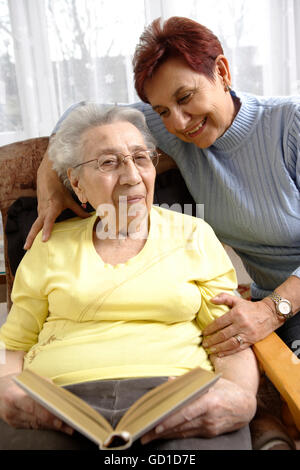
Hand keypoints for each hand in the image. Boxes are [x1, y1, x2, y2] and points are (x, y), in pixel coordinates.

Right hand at [0, 374, 72, 433]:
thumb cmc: (14, 382)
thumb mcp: (26, 379)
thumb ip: (43, 385)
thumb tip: (60, 394)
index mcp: (13, 396)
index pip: (31, 407)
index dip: (46, 413)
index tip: (59, 417)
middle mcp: (11, 411)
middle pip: (36, 418)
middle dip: (53, 422)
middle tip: (68, 424)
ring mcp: (13, 420)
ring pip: (36, 425)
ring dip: (53, 426)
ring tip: (68, 427)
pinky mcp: (16, 425)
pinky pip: (34, 426)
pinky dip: (46, 426)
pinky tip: (58, 426)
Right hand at [24, 156, 89, 249]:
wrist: (46, 178)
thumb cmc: (59, 189)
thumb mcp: (69, 200)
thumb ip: (78, 210)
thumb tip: (89, 218)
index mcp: (52, 208)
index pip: (49, 221)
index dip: (47, 230)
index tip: (44, 240)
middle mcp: (44, 211)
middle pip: (35, 226)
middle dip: (31, 238)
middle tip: (26, 248)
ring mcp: (40, 211)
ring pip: (35, 225)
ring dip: (32, 235)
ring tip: (29, 247)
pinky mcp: (39, 211)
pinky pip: (38, 222)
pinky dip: (36, 230)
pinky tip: (36, 239)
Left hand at [141, 378, 255, 443]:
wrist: (246, 405)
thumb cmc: (227, 389)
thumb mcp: (210, 381)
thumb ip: (189, 382)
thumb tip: (169, 382)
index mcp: (210, 401)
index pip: (186, 413)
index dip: (171, 420)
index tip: (156, 424)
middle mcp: (209, 417)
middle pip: (182, 425)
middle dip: (162, 431)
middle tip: (145, 434)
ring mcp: (210, 427)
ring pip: (184, 432)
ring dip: (166, 435)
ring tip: (149, 436)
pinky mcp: (211, 433)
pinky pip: (190, 434)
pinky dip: (176, 434)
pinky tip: (165, 434)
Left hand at [201, 293, 280, 355]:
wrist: (271, 314)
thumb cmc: (251, 307)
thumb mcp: (237, 300)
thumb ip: (224, 298)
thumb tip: (211, 299)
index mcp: (236, 314)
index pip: (219, 323)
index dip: (210, 329)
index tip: (203, 333)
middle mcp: (241, 324)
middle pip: (223, 334)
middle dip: (212, 340)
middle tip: (204, 344)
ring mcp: (247, 334)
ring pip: (230, 343)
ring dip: (218, 348)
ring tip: (210, 350)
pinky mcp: (252, 341)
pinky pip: (238, 348)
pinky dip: (228, 352)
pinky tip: (220, 354)